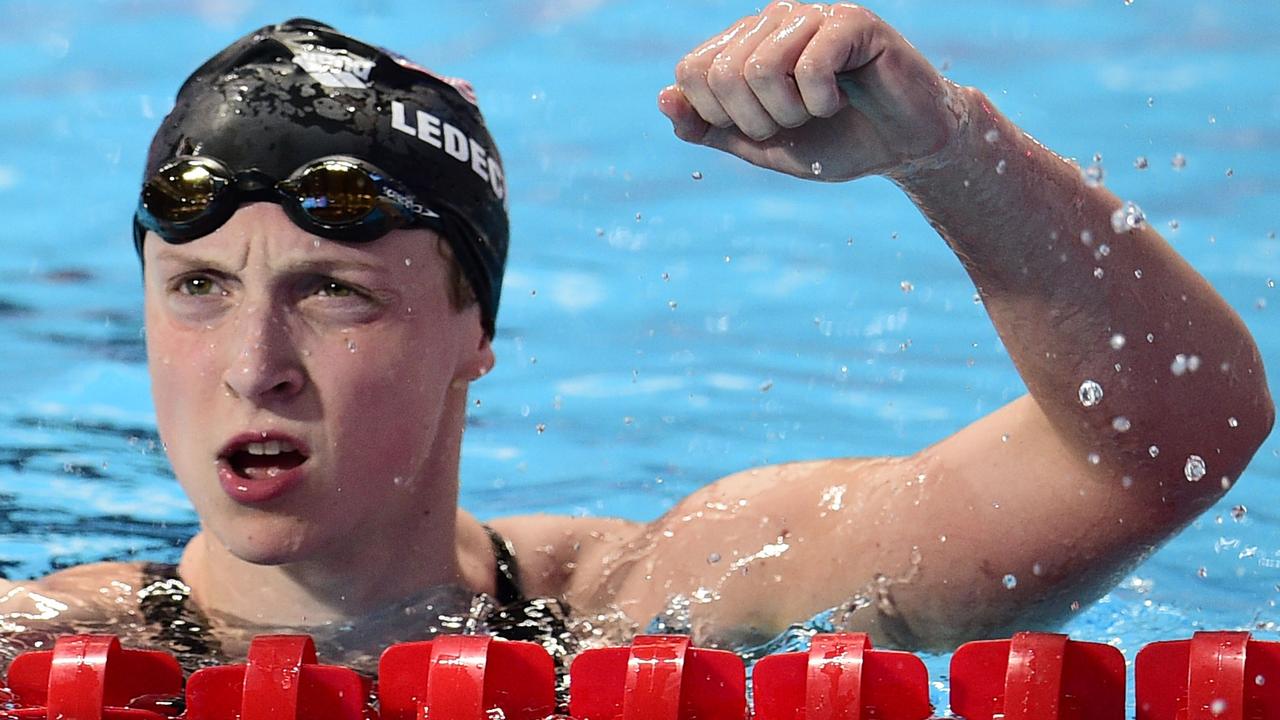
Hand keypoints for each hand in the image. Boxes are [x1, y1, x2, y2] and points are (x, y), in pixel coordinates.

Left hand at [660, 2, 961, 181]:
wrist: (902, 147)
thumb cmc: (835, 142)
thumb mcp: (761, 146)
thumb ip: (710, 128)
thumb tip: (663, 98)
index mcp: (744, 44)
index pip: (691, 71)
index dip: (717, 115)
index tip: (759, 127)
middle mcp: (771, 20)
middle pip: (722, 72)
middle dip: (755, 120)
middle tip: (793, 123)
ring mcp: (810, 15)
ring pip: (761, 67)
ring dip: (789, 112)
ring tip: (816, 111)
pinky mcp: (851, 20)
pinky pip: (809, 65)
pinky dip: (820, 102)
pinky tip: (840, 100)